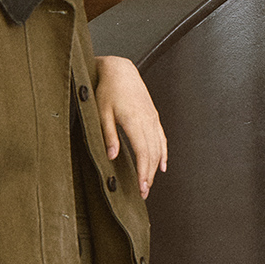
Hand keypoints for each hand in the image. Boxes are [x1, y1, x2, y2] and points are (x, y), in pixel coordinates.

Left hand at [94, 54, 167, 196]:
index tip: (142, 188)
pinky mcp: (153, 116)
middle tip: (144, 193)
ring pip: (158, 148)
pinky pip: (162, 138)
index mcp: (134, 121)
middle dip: (149, 176)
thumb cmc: (107, 89)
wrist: (120, 70)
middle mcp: (147, 121)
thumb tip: (113, 157)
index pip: (143, 153)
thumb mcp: (101, 112)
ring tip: (149, 183)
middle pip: (153, 154)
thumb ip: (109, 135)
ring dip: (155, 168)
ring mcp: (152, 118)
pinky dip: (163, 153)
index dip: (143, 173)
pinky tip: (162, 165)